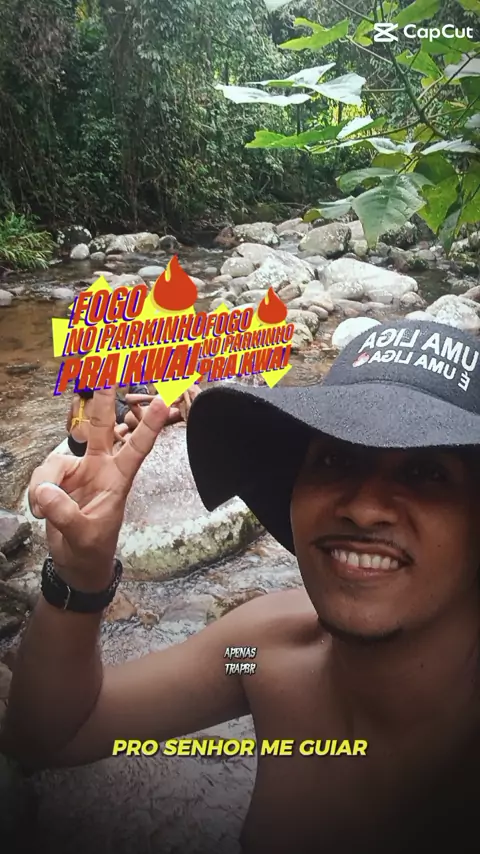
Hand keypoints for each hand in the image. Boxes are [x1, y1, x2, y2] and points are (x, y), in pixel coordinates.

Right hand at [28, 387, 179, 590]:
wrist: (76, 562)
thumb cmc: (92, 548)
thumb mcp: (84, 536)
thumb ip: (65, 515)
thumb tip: (45, 492)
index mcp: (119, 479)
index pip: (137, 448)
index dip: (149, 425)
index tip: (162, 401)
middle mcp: (99, 467)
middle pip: (101, 427)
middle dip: (103, 399)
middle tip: (108, 368)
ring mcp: (77, 470)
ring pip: (55, 461)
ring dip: (46, 484)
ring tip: (45, 511)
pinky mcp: (57, 478)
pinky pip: (41, 475)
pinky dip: (37, 494)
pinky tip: (40, 510)